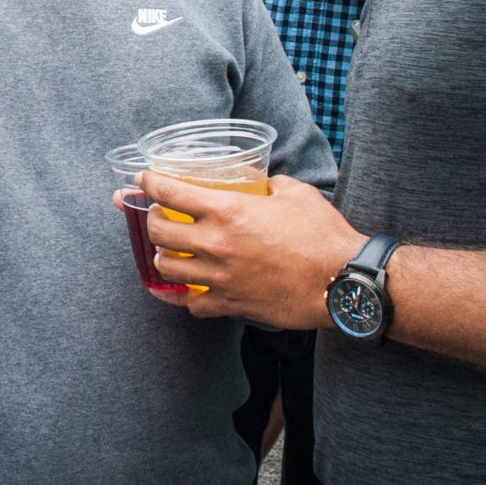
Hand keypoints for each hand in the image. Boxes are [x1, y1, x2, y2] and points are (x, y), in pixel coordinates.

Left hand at [138, 169, 360, 326]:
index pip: (170, 192)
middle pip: (158, 231)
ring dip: (163, 257)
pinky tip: (188, 289)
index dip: (149, 183)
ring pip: (166, 270)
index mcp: (228, 210)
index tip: (143, 180)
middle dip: (151, 220)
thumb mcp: (294, 193)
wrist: (342, 281)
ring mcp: (220, 277)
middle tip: (157, 216)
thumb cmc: (322, 235)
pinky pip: (192, 304)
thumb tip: (262, 185)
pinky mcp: (231, 304)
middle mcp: (216, 243)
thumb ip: (269, 186)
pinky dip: (185, 297)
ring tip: (170, 251)